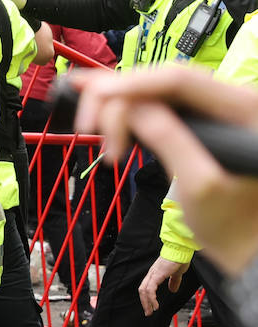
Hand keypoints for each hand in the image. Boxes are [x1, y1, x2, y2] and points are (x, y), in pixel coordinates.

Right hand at [71, 66, 257, 274]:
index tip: (94, 93)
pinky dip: (126, 106)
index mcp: (248, 110)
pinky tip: (97, 102)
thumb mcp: (200, 185)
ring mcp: (214, 110)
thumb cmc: (234, 224)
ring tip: (89, 126)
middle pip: (164, 80)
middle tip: (86, 124)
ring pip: (156, 90)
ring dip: (117, 104)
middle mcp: (233, 100)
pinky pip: (157, 103)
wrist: (245, 247)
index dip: (134, 83)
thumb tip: (129, 107)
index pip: (181, 80)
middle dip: (119, 96)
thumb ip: (169, 140)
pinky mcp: (197, 121)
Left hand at [139, 257, 187, 315]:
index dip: (147, 297)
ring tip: (151, 311)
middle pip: (142, 290)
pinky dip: (151, 298)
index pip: (146, 287)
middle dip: (144, 303)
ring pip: (144, 290)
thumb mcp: (176, 273)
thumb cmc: (179, 259)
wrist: (181, 250)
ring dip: (147, 302)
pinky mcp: (157, 275)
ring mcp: (153, 274)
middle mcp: (151, 274)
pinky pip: (150, 289)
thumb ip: (173, 281)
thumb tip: (173, 289)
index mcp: (155, 274)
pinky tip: (156, 304)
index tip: (151, 307)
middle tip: (148, 312)